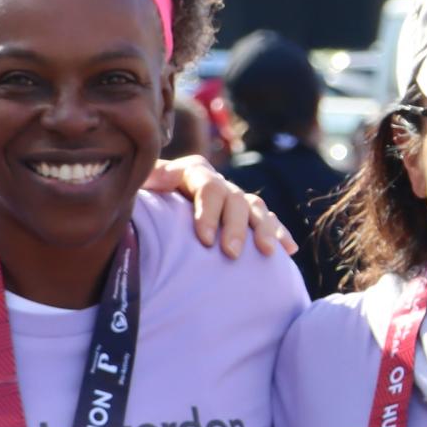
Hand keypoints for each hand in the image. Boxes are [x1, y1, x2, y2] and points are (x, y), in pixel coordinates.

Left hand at [144, 156, 295, 258]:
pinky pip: (268, 221)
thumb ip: (143, 183)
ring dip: (263, 229)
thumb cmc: (143, 201)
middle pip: (233, 199)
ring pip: (255, 208)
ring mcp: (234, 199)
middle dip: (235, 227)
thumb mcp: (138, 187)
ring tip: (267, 252)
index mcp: (191, 172)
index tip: (205, 241)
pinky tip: (289, 250)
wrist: (153, 207)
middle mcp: (217, 183)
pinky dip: (279, 233)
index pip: (206, 187)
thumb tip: (148, 181)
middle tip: (231, 254)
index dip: (208, 213)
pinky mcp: (246, 216)